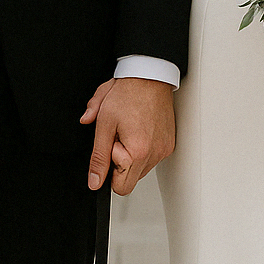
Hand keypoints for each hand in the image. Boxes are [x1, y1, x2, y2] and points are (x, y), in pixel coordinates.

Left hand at [80, 77, 175, 195]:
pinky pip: (152, 159)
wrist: (149, 76)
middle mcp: (155, 154)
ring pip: (140, 170)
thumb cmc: (127, 93)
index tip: (111, 146)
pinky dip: (143, 151)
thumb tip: (94, 181)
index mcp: (138, 152)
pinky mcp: (169, 145)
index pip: (120, 187)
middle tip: (118, 140)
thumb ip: (98, 157)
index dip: (110, 169)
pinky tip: (139, 131)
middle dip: (120, 166)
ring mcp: (164, 150)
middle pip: (131, 181)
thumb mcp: (103, 124)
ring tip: (129, 132)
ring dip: (131, 157)